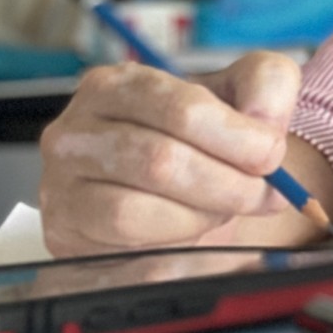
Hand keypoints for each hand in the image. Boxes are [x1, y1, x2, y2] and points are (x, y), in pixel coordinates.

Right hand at [38, 53, 301, 255]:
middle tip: (262, 195)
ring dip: (198, 217)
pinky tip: (193, 233)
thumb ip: (267, 84)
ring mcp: (61, 183)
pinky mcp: (65, 231)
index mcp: (120, 84)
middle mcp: (77, 130)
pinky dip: (170, 244)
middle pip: (160, 162)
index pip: (183, 110)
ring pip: (133, 210)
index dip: (238, 139)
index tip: (271, 157)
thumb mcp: (246, 91)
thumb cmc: (206, 136)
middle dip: (227, 185)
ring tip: (223, 209)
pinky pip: (119, 248)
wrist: (185, 184)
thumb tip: (264, 123)